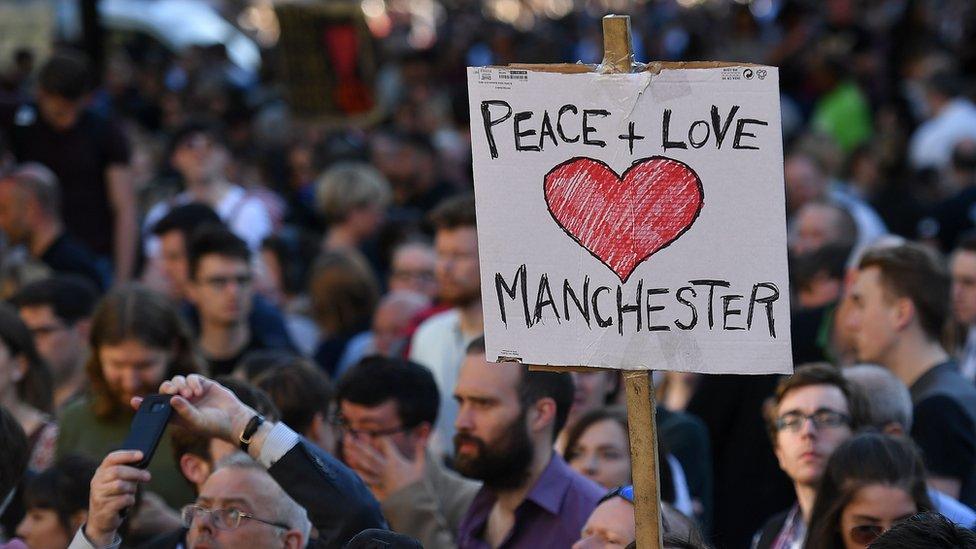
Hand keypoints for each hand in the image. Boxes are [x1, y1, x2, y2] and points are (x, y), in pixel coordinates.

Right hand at [85, 450, 150, 546]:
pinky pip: (124, 500)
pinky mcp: (104, 508)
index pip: (111, 458)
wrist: (101, 521)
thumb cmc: (114, 497)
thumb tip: (143, 465)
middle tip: (148, 476)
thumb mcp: (118, 482)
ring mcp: (98, 496)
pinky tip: (127, 503)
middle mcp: (97, 482)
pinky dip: (130, 500)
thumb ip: (127, 473)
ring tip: (130, 493)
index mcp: (100, 472)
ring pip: (121, 486)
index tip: (141, 455)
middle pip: (117, 471)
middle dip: (135, 473)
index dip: (127, 455)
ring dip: (131, 489)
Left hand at [133, 374, 253, 444]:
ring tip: (190, 394)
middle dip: (166, 389)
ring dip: (180, 385)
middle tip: (173, 392)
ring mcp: (192, 392)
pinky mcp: (203, 384)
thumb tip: (172, 398)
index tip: (134, 401)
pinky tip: (199, 391)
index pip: (156, 408)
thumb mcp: (196, 422)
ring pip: (177, 381)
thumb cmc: (215, 426)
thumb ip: (183, 411)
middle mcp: (182, 402)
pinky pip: (192, 378)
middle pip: (165, 390)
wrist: (235, 419)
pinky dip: (193, 382)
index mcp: (176, 415)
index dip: (144, 404)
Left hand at [343, 435, 424, 500]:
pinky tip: (349, 469)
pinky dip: (357, 473)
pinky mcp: (376, 488)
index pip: (386, 445)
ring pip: (364, 466)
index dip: (380, 438)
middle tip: (349, 437)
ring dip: (355, 457)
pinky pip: (364, 479)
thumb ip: (421, 450)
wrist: (413, 504)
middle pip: (370, 454)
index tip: (374, 432)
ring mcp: (379, 478)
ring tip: (346, 450)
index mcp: (395, 461)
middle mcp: (385, 468)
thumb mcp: (421, 466)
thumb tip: (424, 437)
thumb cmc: (417, 485)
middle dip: (359, 445)